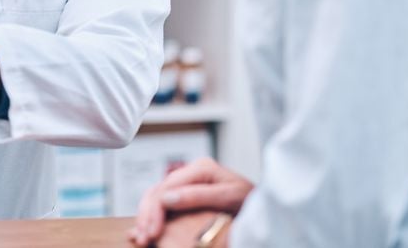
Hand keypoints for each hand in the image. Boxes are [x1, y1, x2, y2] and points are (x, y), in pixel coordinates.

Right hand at [129, 157, 251, 246]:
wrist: (266, 206)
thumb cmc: (252, 201)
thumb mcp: (230, 197)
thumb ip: (199, 196)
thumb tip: (166, 199)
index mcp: (201, 168)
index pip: (167, 188)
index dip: (156, 211)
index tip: (152, 233)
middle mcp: (191, 172)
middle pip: (157, 191)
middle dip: (147, 215)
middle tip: (143, 239)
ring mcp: (188, 183)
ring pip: (155, 196)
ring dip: (146, 217)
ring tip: (141, 238)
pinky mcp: (187, 195)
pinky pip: (163, 203)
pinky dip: (151, 216)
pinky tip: (143, 229)